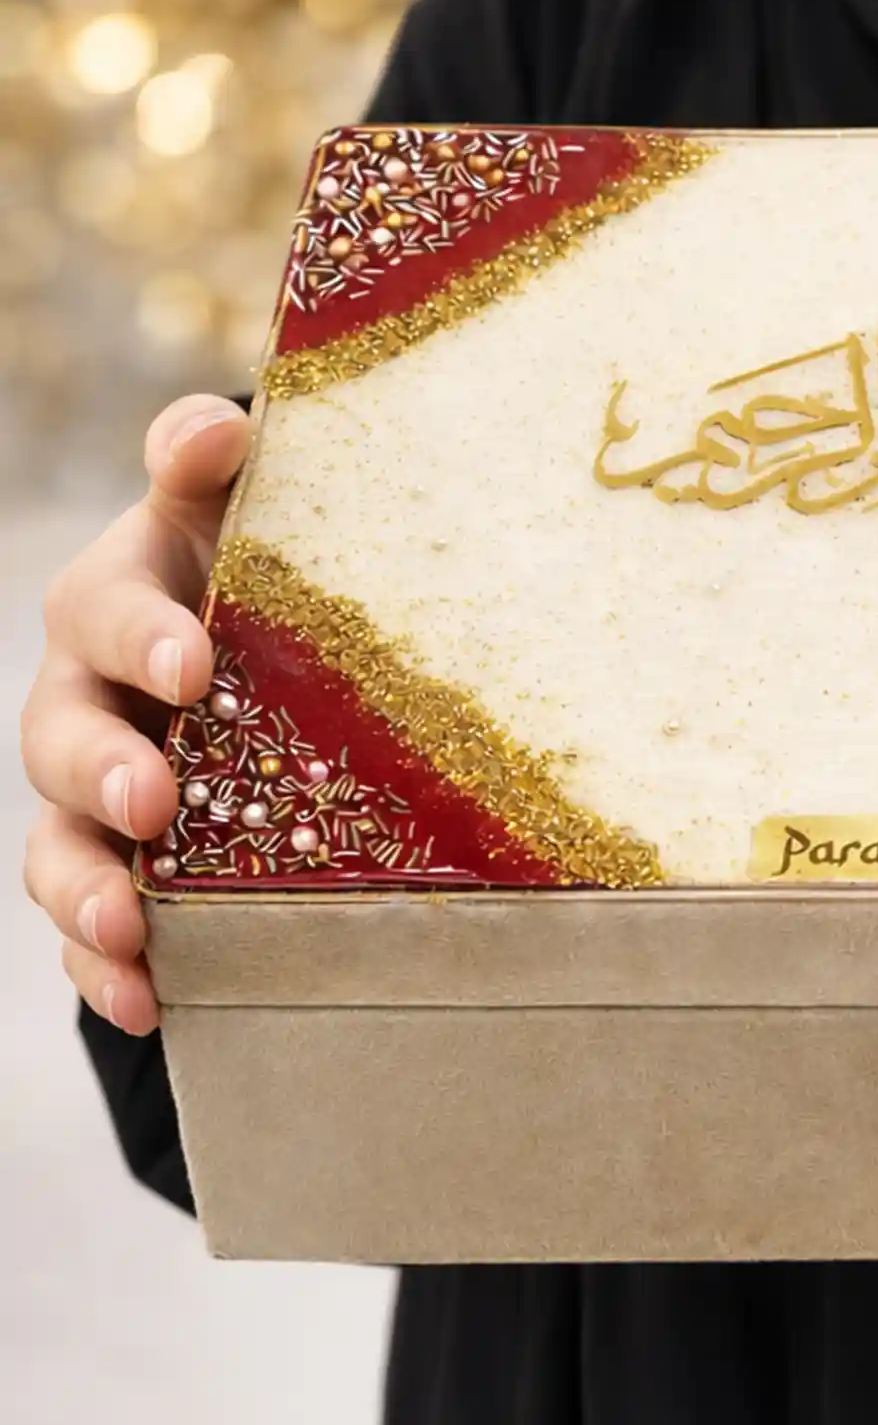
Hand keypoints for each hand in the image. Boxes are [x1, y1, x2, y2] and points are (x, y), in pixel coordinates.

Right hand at [19, 395, 250, 1037]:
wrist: (268, 652)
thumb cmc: (257, 575)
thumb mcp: (240, 511)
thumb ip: (213, 462)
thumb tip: (218, 423)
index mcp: (113, 607)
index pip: (108, 612)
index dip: (142, 636)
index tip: (196, 664)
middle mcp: (85, 703)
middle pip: (64, 740)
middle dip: (105, 771)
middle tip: (155, 798)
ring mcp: (91, 798)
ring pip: (62, 846)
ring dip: (87, 889)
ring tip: (130, 927)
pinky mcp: (116, 872)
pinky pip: (87, 928)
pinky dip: (104, 968)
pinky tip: (146, 1001)